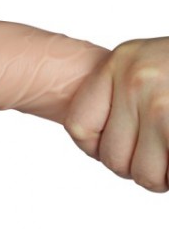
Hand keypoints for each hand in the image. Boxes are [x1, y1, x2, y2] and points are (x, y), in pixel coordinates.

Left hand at [64, 37, 168, 192]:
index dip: (96, 148)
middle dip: (138, 166)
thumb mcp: (151, 67)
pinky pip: (168, 173)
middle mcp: (137, 79)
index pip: (80, 126)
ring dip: (163, 176)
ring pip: (144, 173)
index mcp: (122, 62)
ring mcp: (162, 103)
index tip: (119, 147)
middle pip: (112, 157)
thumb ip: (125, 98)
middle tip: (161, 154)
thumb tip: (97, 149)